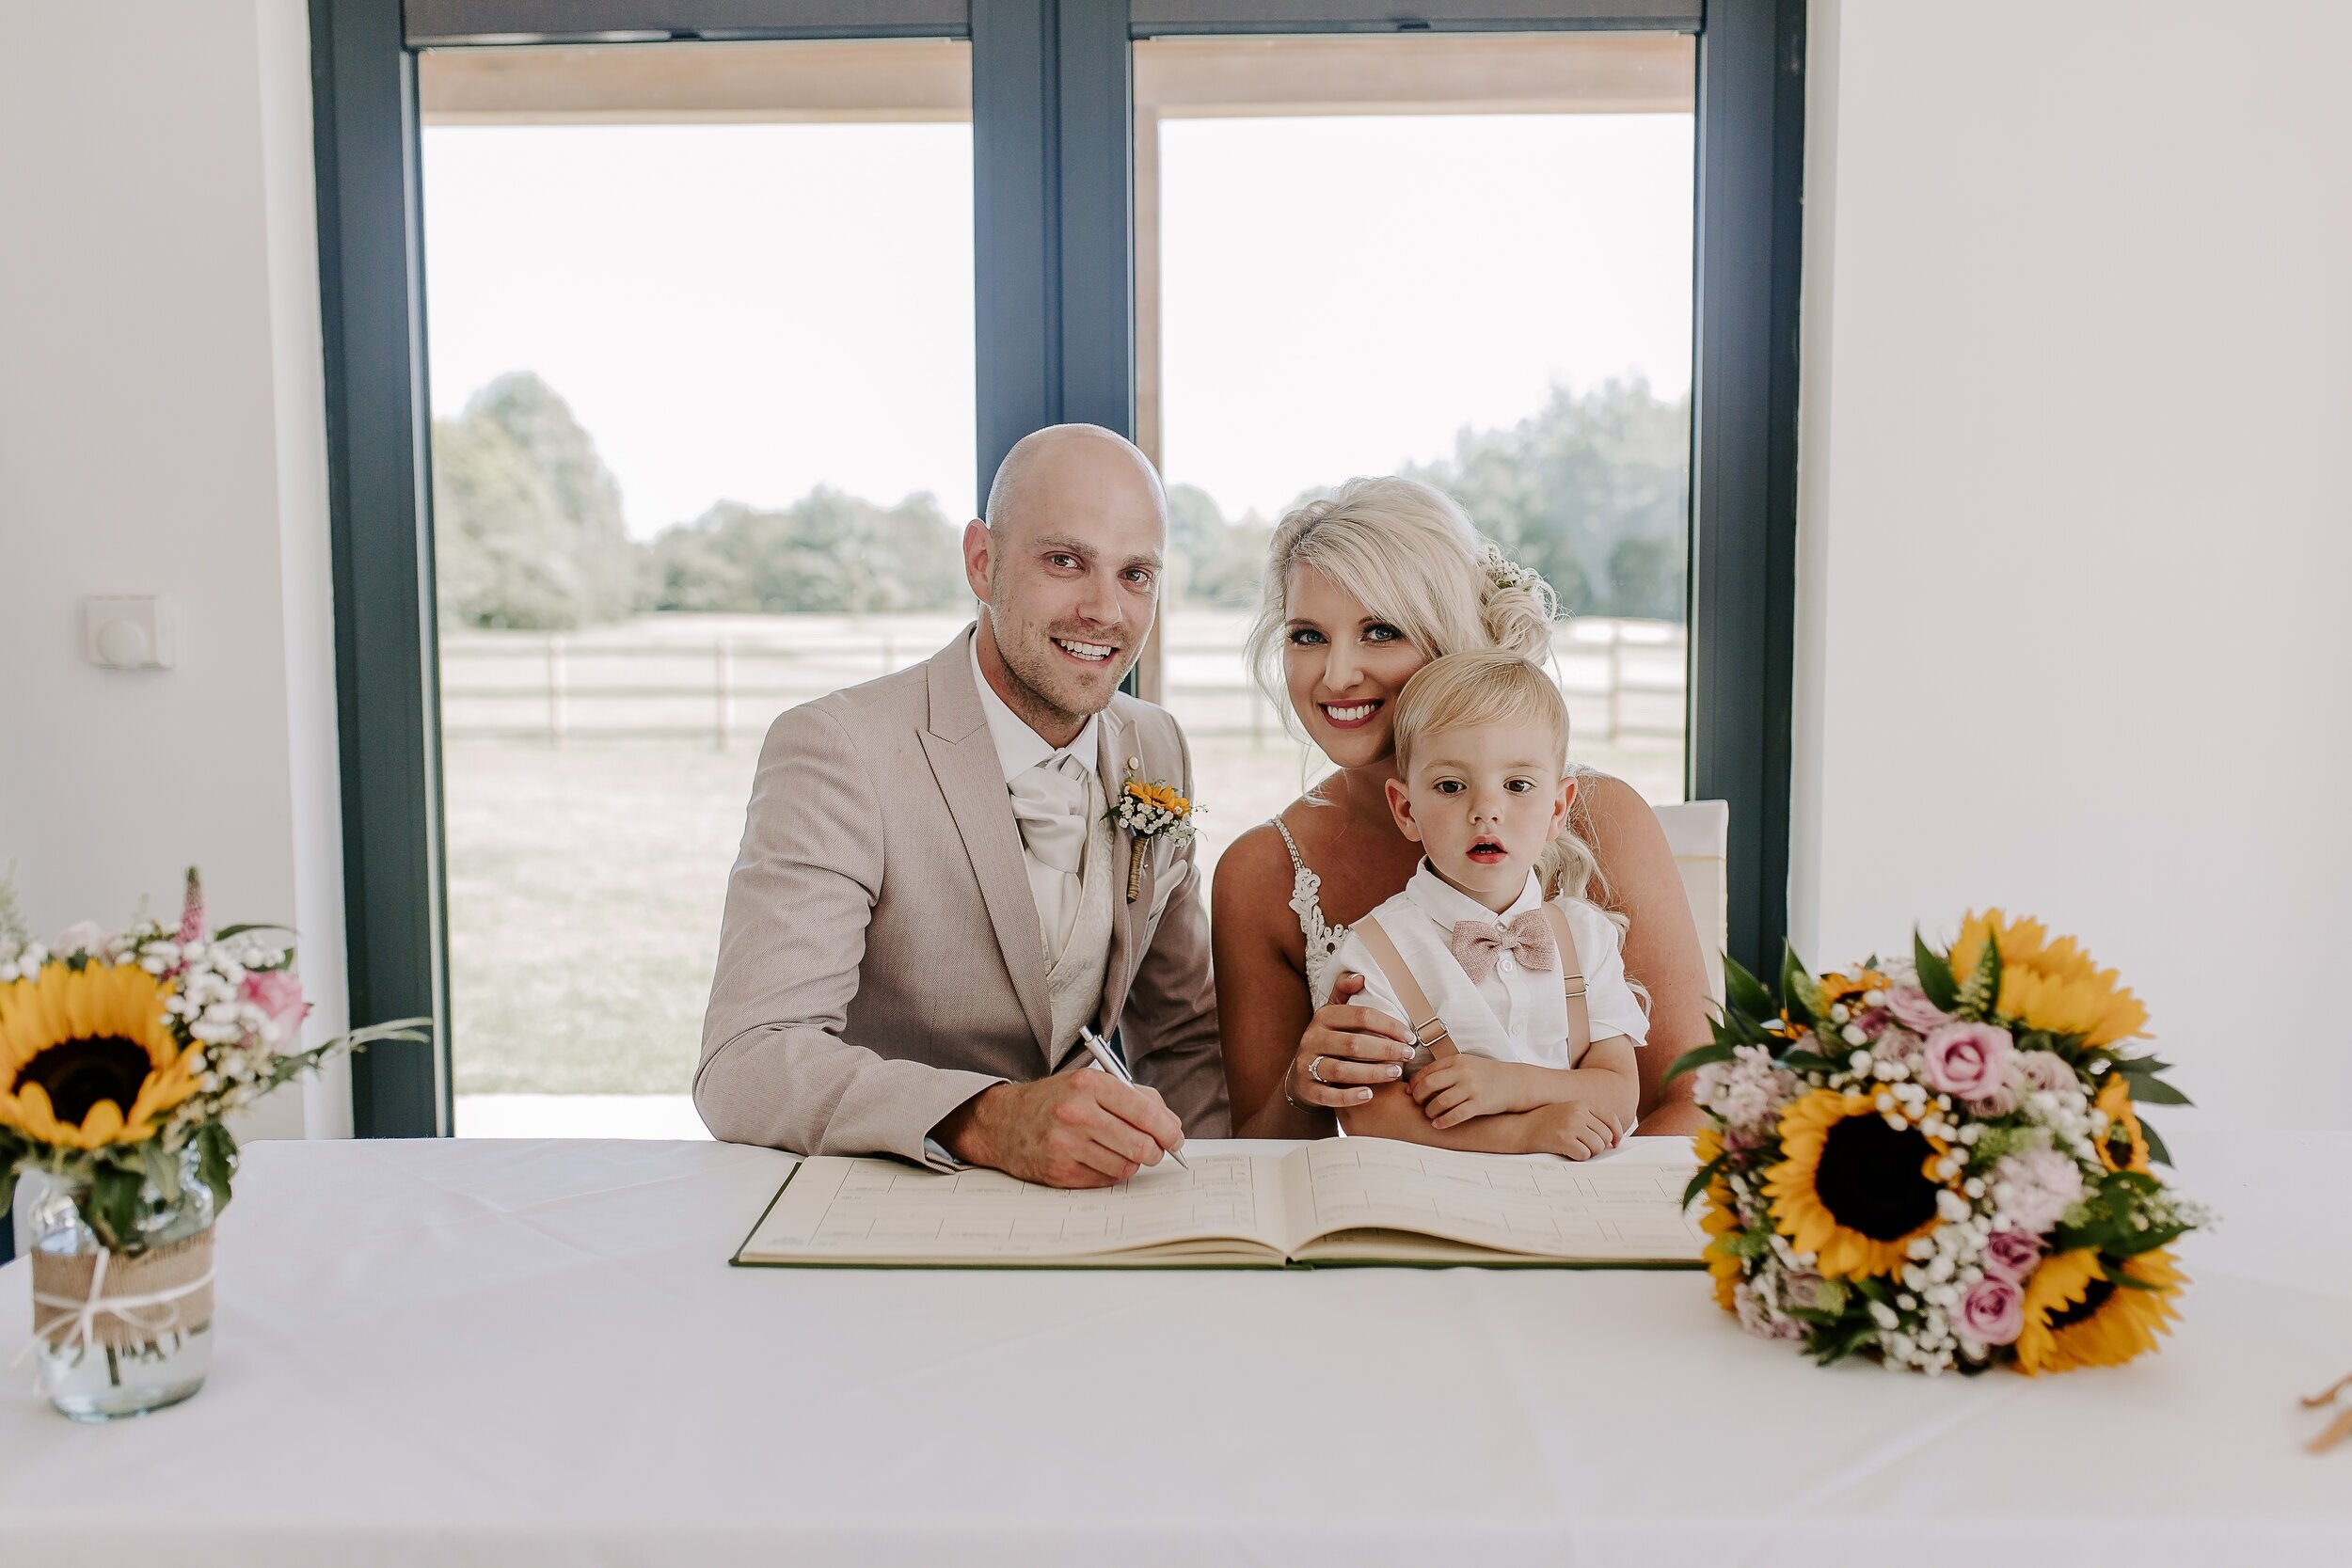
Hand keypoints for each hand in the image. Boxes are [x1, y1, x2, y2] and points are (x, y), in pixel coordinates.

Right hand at [934, 1073, 1184, 1187]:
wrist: (1002, 1121)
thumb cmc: (1054, 1100)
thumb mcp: (1089, 1082)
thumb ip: (1133, 1096)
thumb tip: (1171, 1123)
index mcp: (1089, 1085)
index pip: (1147, 1112)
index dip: (1170, 1130)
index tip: (1175, 1138)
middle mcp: (1077, 1113)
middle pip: (1142, 1145)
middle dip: (1156, 1152)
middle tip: (1154, 1150)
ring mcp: (1066, 1145)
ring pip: (1126, 1167)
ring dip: (1131, 1163)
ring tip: (1120, 1151)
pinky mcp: (1059, 1171)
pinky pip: (1105, 1180)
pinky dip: (1110, 1172)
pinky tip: (1098, 1159)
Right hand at [1287, 972, 1414, 1111]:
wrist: (1301, 1075)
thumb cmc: (1328, 1040)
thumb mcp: (1332, 1013)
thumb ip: (1344, 992)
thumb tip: (1361, 976)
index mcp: (1323, 1017)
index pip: (1360, 1016)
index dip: (1388, 1025)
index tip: (1409, 1036)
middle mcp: (1312, 1039)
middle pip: (1353, 1044)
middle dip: (1385, 1050)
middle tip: (1408, 1056)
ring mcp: (1307, 1065)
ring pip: (1341, 1071)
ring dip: (1373, 1073)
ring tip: (1396, 1073)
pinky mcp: (1307, 1089)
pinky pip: (1328, 1096)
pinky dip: (1349, 1096)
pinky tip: (1369, 1095)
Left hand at [1407, 1053, 1526, 1128]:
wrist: (1514, 1082)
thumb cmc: (1487, 1075)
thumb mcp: (1467, 1064)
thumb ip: (1447, 1070)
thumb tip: (1420, 1082)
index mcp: (1457, 1061)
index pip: (1428, 1071)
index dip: (1415, 1083)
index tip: (1410, 1092)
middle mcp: (1463, 1073)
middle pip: (1429, 1085)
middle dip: (1418, 1097)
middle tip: (1417, 1104)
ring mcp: (1471, 1088)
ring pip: (1440, 1102)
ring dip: (1430, 1111)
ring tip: (1429, 1115)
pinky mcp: (1479, 1104)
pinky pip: (1456, 1115)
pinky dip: (1443, 1121)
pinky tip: (1438, 1124)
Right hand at [1534, 1102, 1625, 1160]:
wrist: (1519, 1128)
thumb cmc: (1544, 1124)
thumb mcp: (1567, 1112)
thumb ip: (1588, 1120)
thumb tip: (1611, 1140)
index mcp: (1582, 1104)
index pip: (1611, 1119)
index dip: (1616, 1133)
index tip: (1614, 1143)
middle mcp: (1579, 1113)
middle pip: (1606, 1136)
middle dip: (1599, 1146)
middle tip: (1586, 1149)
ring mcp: (1571, 1125)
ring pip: (1598, 1147)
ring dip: (1589, 1153)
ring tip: (1575, 1150)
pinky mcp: (1563, 1139)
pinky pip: (1585, 1155)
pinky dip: (1579, 1158)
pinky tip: (1567, 1153)